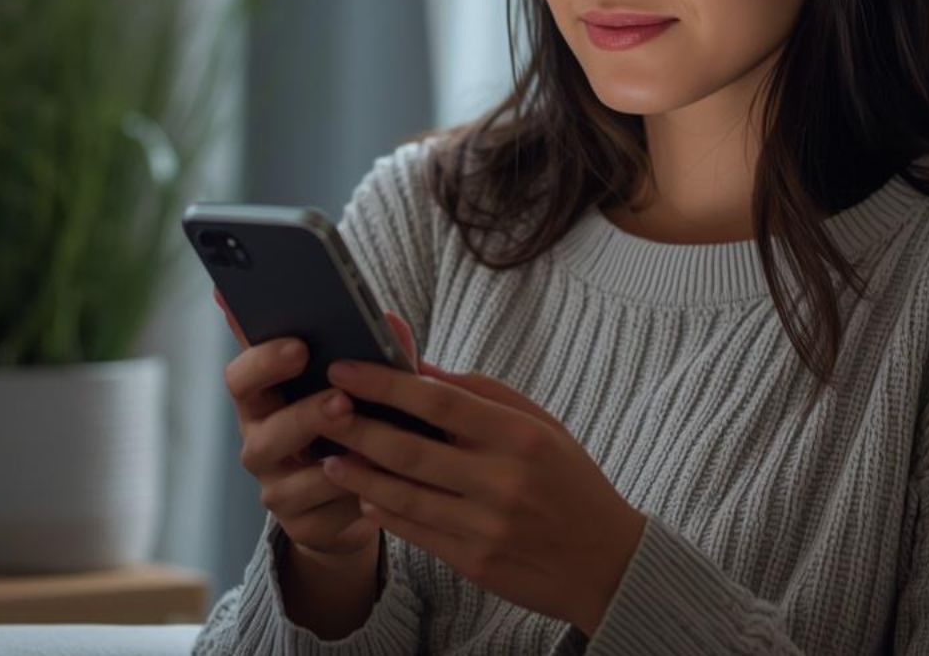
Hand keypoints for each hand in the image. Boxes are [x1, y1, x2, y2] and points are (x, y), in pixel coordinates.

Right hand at [215, 289, 419, 558]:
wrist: (355, 491)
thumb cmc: (355, 420)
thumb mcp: (361, 386)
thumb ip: (371, 354)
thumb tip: (391, 320)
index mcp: (263, 400)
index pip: (241, 378)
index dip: (264, 362)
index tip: (300, 347)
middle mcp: (259, 444)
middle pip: (266, 431)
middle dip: (306, 415)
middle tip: (342, 400)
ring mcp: (275, 489)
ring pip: (291, 482)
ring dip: (331, 465)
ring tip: (368, 450)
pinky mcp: (302, 526)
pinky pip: (325, 516)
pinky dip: (353, 499)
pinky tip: (380, 487)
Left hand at [314, 350, 646, 635]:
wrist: (606, 562)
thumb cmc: (570, 481)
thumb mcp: (539, 426)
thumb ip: (481, 394)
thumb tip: (419, 367)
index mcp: (520, 436)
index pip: (439, 400)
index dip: (385, 383)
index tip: (345, 368)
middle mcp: (501, 479)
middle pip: (409, 448)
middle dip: (357, 426)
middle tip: (321, 409)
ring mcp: (486, 525)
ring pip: (403, 494)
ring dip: (359, 473)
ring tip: (329, 456)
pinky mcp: (474, 562)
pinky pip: (415, 531)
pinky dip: (384, 510)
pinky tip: (364, 494)